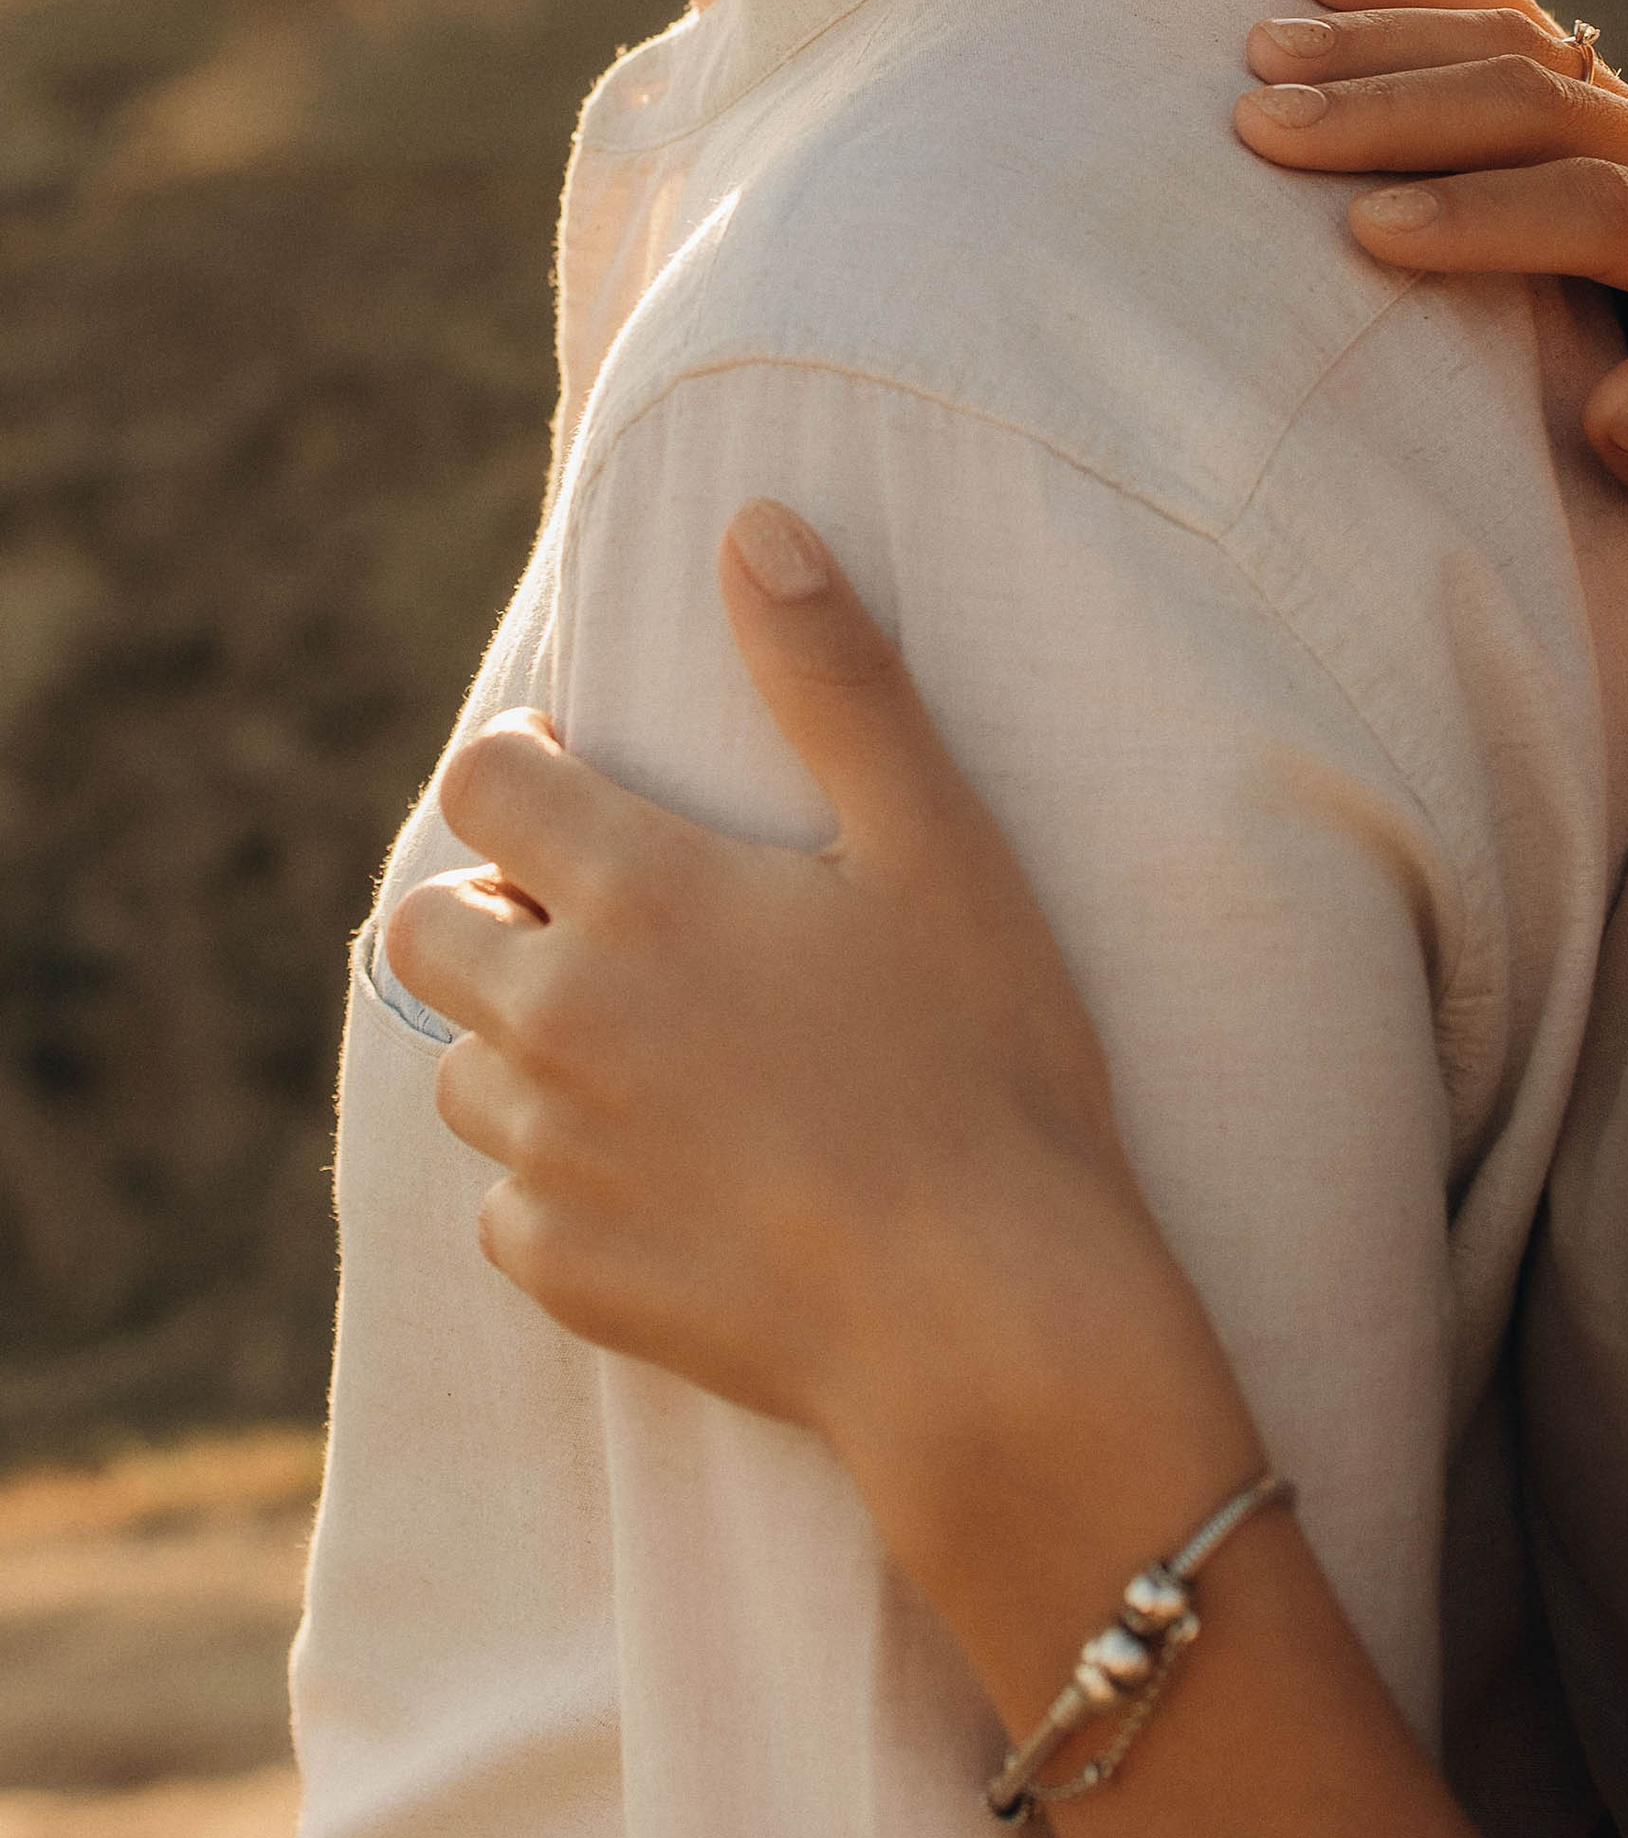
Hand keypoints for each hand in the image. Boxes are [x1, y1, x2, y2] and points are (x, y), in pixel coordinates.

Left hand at [382, 503, 1257, 1631]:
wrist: (990, 1316)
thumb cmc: (981, 1061)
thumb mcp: (934, 842)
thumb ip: (835, 676)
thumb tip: (755, 521)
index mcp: (639, 895)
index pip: (483, 784)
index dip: (526, 771)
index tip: (590, 785)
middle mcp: (560, 1019)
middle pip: (426, 927)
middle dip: (496, 905)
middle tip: (621, 919)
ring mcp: (549, 1155)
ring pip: (464, 1066)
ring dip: (527, 1040)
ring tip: (659, 1049)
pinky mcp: (560, 1270)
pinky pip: (505, 1199)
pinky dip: (561, 1173)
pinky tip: (672, 1169)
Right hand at [1234, 0, 1627, 616]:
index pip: (1605, 210)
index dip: (1486, 215)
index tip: (1365, 228)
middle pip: (1545, 106)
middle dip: (1399, 110)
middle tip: (1267, 124)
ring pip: (1517, 45)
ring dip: (1385, 40)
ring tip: (1265, 52)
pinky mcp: (1611, 102)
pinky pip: (1509, 25)